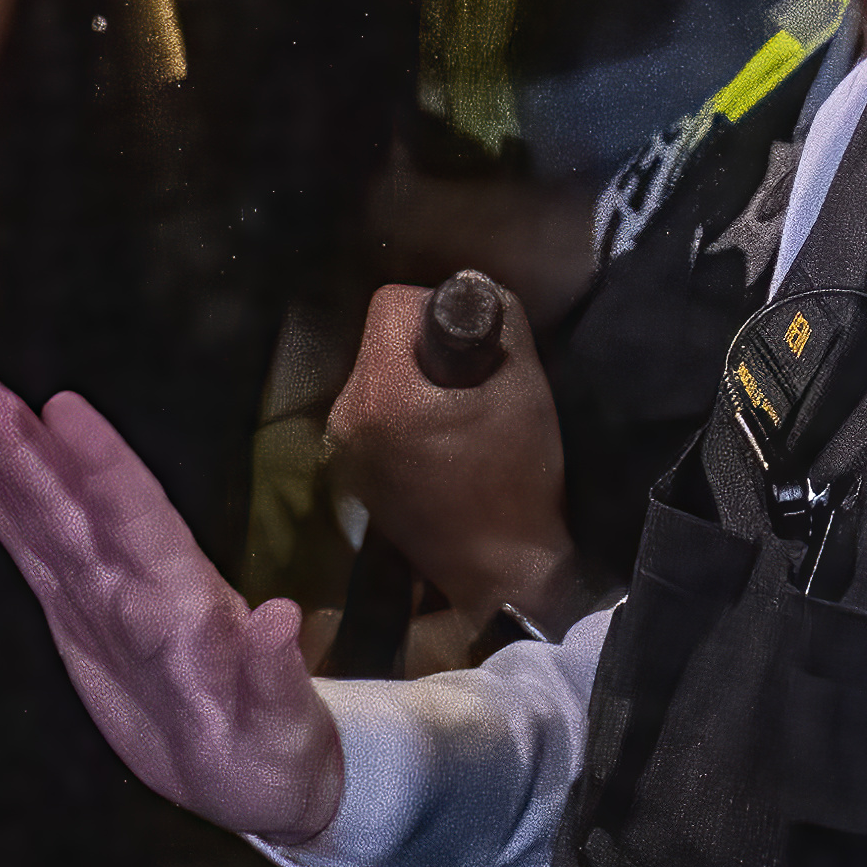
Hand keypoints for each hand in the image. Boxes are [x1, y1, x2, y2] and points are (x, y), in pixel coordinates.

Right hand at [0, 370, 350, 841]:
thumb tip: (281, 620)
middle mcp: (141, 586)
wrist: (256, 777)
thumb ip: (275, 677)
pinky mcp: (79, 620)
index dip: (103, 467)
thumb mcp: (283, 727)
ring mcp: (107, 599)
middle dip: (26, 450)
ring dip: (5, 462)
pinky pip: (33, 555)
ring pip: (48, 520)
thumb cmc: (277, 752)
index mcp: (187, 604)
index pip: (140, 521)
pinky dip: (1, 508)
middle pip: (77, 507)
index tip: (62, 409)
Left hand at [335, 280, 574, 620]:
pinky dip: (405, 412)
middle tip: (473, 385)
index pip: (390, 303)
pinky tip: (444, 442)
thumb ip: (498, 320)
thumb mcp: (524, 385)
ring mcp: (342, 452)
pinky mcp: (352, 474)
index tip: (474, 348)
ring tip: (462, 418)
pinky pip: (374, 412)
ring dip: (417, 380)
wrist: (504, 575)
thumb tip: (474, 291)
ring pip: (377, 375)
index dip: (438, 308)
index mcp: (378, 396)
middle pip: (380, 339)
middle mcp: (343, 420)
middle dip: (426, 348)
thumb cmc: (519, 481)